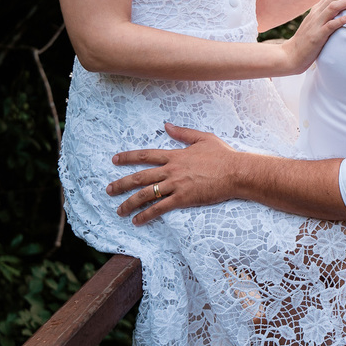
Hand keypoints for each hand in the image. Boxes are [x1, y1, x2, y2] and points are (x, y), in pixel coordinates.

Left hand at [107, 122, 244, 224]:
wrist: (237, 172)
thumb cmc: (224, 155)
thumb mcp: (204, 138)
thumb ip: (183, 133)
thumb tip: (167, 125)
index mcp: (176, 155)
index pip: (146, 155)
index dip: (128, 157)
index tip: (114, 160)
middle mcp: (172, 170)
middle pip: (140, 177)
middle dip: (121, 184)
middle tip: (108, 190)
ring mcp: (176, 184)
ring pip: (146, 194)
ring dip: (129, 203)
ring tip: (119, 211)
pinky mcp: (183, 198)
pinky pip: (160, 208)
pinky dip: (146, 215)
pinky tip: (137, 221)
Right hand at [281, 0, 345, 73]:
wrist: (291, 56)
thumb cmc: (308, 40)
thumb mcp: (319, 22)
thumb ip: (329, 13)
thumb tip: (344, 5)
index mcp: (318, 8)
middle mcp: (317, 12)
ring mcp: (317, 23)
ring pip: (334, 6)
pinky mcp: (317, 36)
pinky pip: (330, 26)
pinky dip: (341, 20)